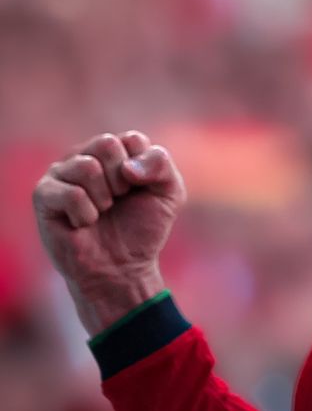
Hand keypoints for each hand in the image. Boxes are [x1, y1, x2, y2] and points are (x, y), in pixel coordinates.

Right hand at [32, 131, 186, 333]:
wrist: (121, 270)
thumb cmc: (142, 229)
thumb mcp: (169, 192)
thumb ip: (160, 163)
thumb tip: (127, 167)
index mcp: (113, 149)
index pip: (131, 140)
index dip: (142, 172)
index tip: (137, 192)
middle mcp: (84, 154)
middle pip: (107, 145)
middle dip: (121, 182)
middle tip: (117, 203)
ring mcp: (61, 173)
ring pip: (87, 167)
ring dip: (103, 199)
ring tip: (100, 213)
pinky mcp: (43, 195)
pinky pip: (71, 194)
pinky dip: (86, 214)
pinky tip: (83, 224)